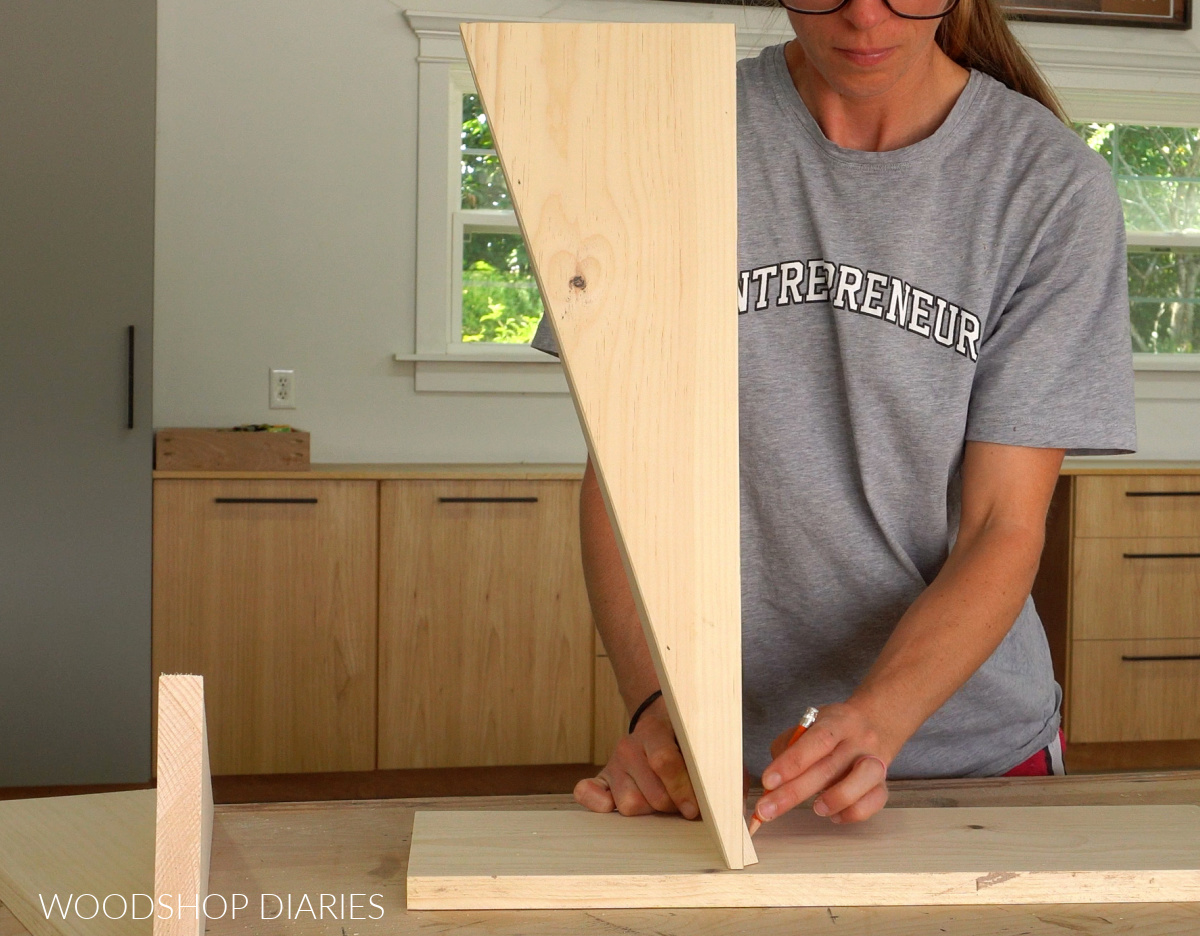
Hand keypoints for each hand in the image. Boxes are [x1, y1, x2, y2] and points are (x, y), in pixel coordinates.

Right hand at [574, 696, 699, 818]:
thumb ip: (703, 762)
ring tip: (661, 802)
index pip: (664, 761)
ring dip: (649, 811)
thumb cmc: (681, 741)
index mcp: (653, 731)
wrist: (658, 726)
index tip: (694, 809)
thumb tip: (722, 794)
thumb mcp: (693, 743)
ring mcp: (613, 764)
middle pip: (651, 794)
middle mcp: (628, 748)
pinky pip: (587, 792)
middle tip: (682, 804)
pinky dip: (596, 804)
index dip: (681, 789)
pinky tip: (610, 806)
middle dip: (671, 806)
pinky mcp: (601, 779)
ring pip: (630, 805)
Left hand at [752, 701, 891, 826]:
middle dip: (793, 793)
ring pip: (861, 781)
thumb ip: (789, 746)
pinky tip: (834, 814)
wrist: (876, 722)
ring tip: (815, 809)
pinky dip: (852, 813)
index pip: (815, 741)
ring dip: (834, 799)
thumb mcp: (809, 724)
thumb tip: (772, 781)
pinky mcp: (883, 783)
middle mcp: (858, 740)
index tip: (767, 781)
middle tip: (767, 810)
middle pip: (828, 768)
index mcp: (837, 721)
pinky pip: (874, 801)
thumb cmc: (834, 729)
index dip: (791, 762)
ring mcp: (875, 761)